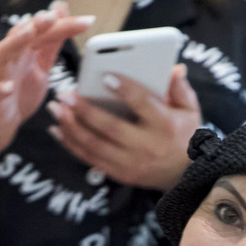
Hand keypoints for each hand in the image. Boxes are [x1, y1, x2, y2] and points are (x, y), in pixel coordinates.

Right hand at [0, 5, 95, 211]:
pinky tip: (9, 88)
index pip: (44, 31)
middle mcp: (10, 58)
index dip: (64, 24)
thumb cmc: (18, 93)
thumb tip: (63, 14)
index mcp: (24, 50)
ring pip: (2, 54)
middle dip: (37, 24)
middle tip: (53, 16)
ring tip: (29, 33)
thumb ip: (51, 43)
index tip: (87, 21)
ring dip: (15, 42)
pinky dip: (0, 88)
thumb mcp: (41, 66)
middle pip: (22, 35)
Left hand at [49, 65, 204, 189]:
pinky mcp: (120, 174)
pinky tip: (57, 130)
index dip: (124, 89)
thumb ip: (180, 88)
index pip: (142, 104)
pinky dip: (71, 144)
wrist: (187, 178)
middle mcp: (146, 146)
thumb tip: (174, 67)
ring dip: (71, 127)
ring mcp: (131, 164)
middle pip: (110, 128)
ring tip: (55, 108)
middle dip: (84, 110)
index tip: (105, 75)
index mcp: (164, 125)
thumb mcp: (190, 110)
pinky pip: (90, 159)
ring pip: (95, 145)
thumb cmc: (185, 136)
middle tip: (64, 94)